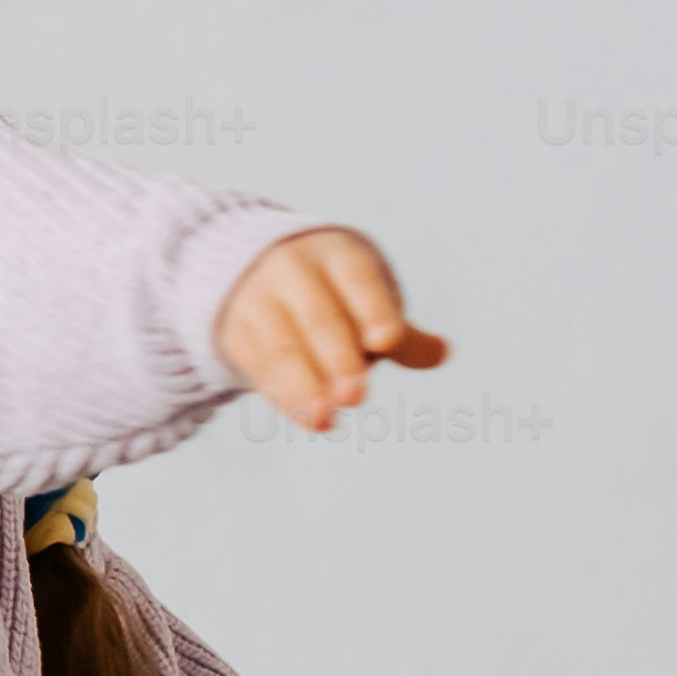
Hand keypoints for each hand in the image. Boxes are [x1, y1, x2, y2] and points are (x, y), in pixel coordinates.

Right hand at [213, 227, 446, 431]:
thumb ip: (399, 332)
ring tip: (327, 418)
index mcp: (336, 254)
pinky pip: (259, 366)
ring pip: (282, 345)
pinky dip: (285, 396)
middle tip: (356, 395)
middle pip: (318, 316)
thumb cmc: (332, 290)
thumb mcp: (366, 296)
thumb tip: (440, 352)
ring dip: (304, 385)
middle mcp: (292, 270)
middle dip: (337, 357)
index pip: (357, 280)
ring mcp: (258, 299)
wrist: (252, 269)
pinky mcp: (236, 331)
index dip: (373, 309)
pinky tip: (311, 420)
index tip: (386, 340)